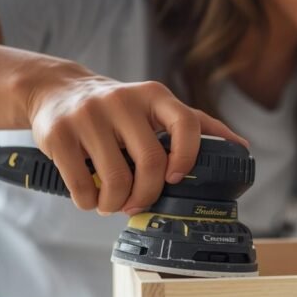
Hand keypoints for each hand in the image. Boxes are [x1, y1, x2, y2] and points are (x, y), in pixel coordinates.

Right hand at [25, 62, 247, 215]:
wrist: (56, 91)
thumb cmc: (117, 109)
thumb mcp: (154, 106)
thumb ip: (194, 123)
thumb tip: (240, 147)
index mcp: (154, 95)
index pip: (187, 123)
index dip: (188, 156)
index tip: (176, 179)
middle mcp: (122, 101)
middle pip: (151, 162)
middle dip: (147, 195)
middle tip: (137, 205)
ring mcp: (88, 116)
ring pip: (115, 180)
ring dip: (115, 204)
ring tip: (112, 204)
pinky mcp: (57, 133)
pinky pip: (81, 184)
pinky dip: (88, 202)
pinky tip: (90, 199)